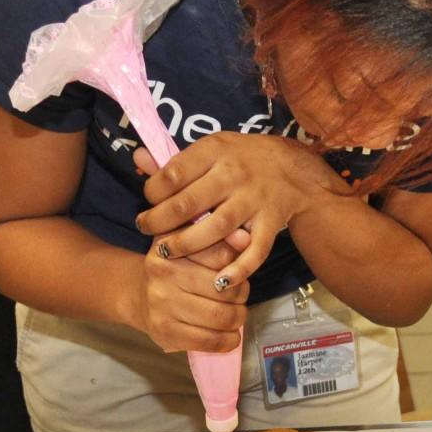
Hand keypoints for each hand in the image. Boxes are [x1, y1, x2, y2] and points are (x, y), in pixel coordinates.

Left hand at [134, 134, 345, 287]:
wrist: (294, 169)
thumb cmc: (242, 159)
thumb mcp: (210, 149)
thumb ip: (175, 160)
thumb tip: (138, 157)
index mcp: (215, 152)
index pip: (174, 174)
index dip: (153, 191)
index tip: (148, 200)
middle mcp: (234, 175)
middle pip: (189, 203)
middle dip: (160, 221)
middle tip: (146, 230)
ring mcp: (254, 201)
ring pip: (216, 228)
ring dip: (187, 245)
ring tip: (166, 252)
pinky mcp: (270, 224)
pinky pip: (255, 251)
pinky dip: (238, 269)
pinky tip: (219, 282)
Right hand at [138, 233, 249, 352]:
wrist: (140, 295)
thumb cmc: (177, 267)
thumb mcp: (194, 245)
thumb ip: (222, 239)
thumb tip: (246, 239)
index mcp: (171, 245)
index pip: (223, 255)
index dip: (239, 266)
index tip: (237, 271)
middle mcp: (163, 272)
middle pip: (226, 288)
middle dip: (241, 295)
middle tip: (239, 296)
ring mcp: (162, 304)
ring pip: (221, 316)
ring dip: (238, 318)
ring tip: (235, 314)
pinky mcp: (165, 332)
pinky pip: (209, 340)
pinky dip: (228, 341)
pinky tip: (230, 335)